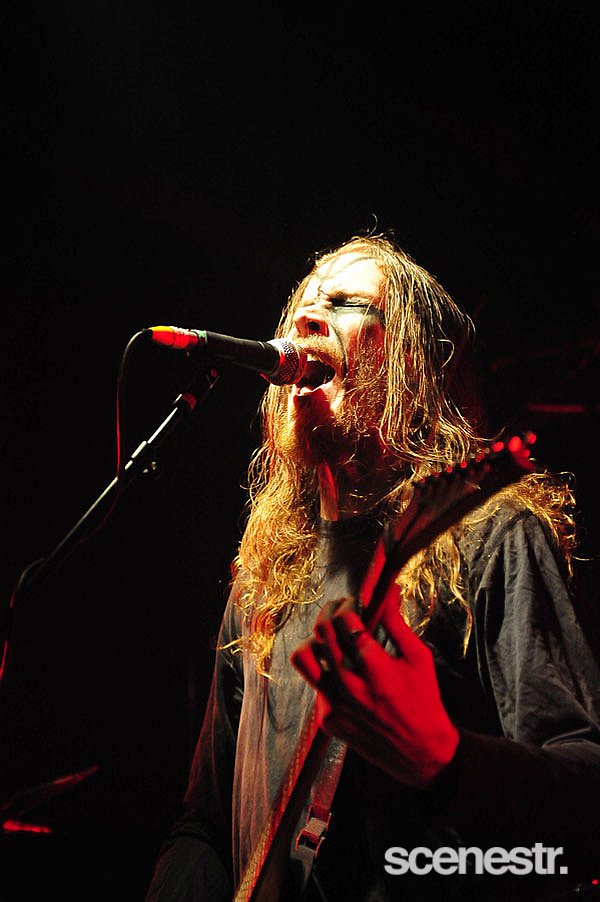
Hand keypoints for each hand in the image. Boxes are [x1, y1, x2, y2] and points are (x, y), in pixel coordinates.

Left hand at [290, 592, 458, 787]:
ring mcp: (334, 703)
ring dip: (316, 642)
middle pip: (321, 631)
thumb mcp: (419, 657)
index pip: (344, 619)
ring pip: (304, 657)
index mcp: (373, 665)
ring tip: (331, 639)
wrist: (421, 752)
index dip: (348, 604)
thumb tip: (389, 591)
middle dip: (330, 611)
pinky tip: (345, 672)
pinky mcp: (327, 719)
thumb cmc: (425, 700)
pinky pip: (315, 685)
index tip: (355, 603)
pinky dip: (327, 673)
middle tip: (340, 609)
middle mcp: (348, 683)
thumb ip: (397, 622)